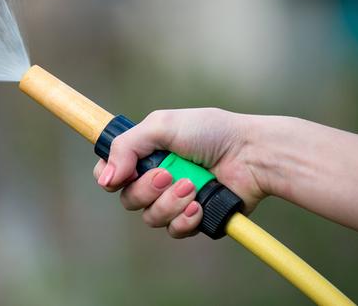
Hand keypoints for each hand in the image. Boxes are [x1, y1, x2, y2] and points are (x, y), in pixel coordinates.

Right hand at [92, 108, 267, 237]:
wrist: (252, 154)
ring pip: (150, 217)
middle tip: (168, 174)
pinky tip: (199, 205)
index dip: (110, 177)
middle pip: (127, 198)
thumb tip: (105, 179)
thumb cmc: (211, 132)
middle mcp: (156, 178)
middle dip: (147, 188)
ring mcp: (174, 200)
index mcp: (145, 153)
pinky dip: (185, 219)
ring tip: (191, 186)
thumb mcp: (161, 126)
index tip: (123, 175)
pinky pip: (174, 230)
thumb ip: (126, 147)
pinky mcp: (193, 218)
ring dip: (169, 202)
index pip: (110, 172)